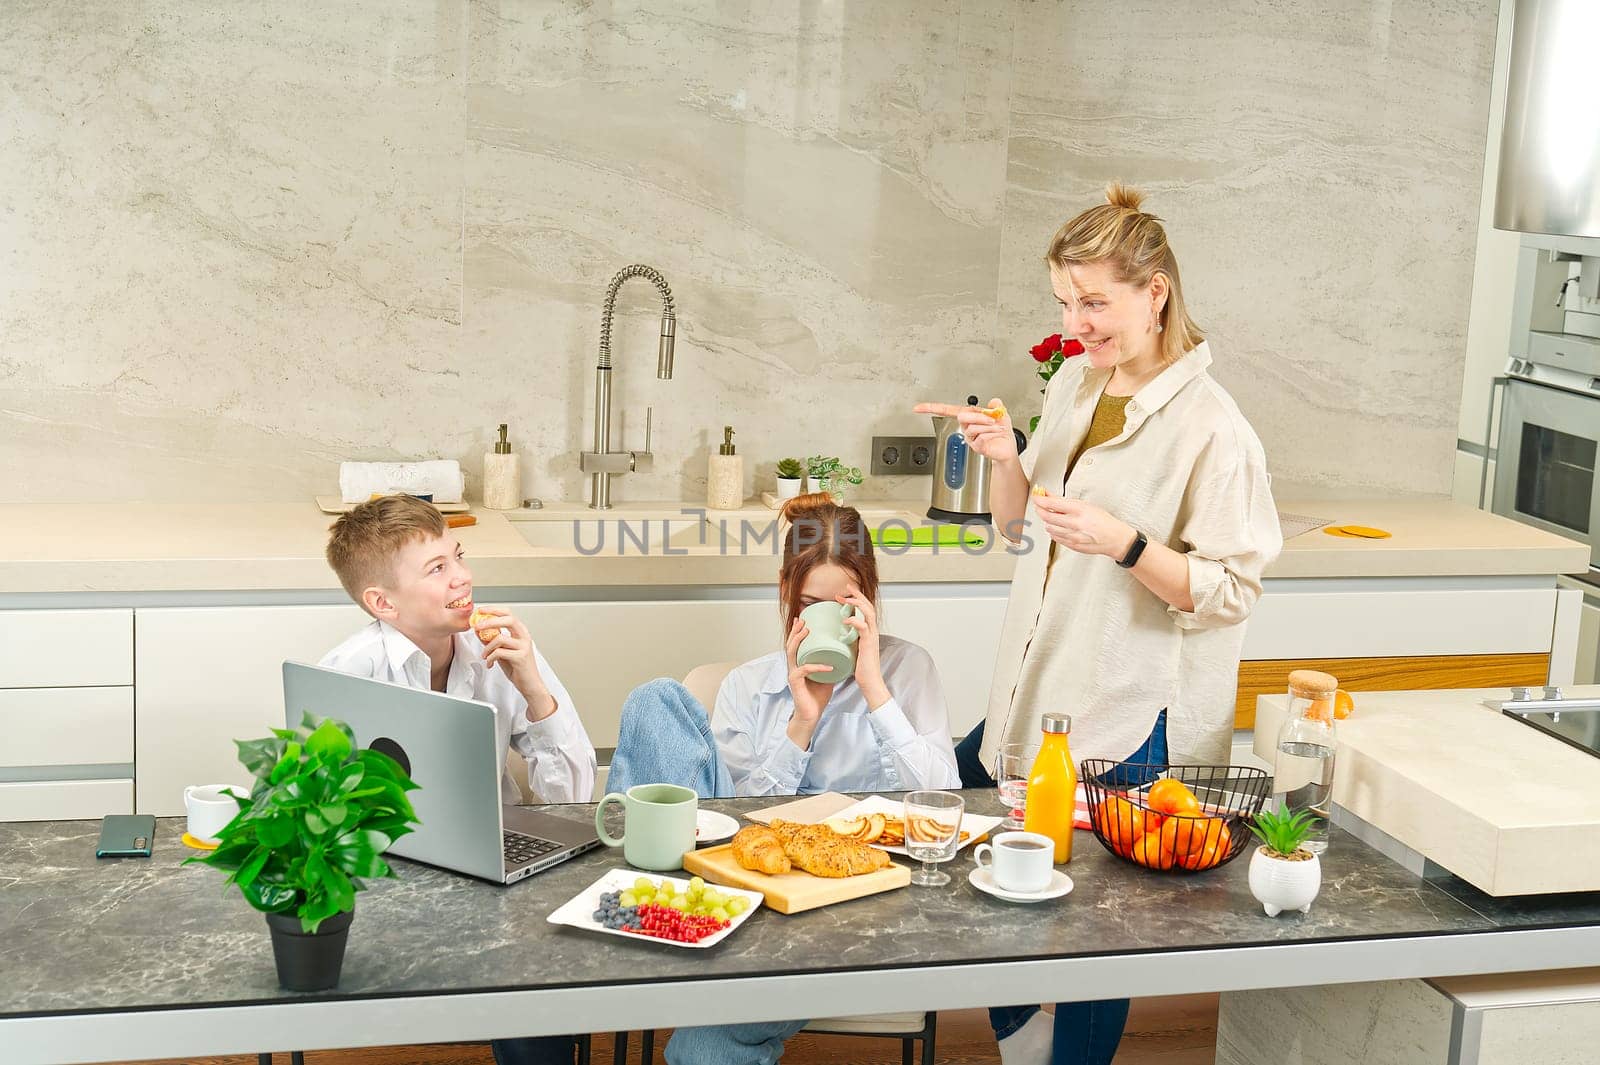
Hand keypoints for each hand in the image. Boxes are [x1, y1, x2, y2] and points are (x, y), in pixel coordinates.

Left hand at [477, 608, 556, 719]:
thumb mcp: (503, 651)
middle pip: (507, 619)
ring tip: (484, 655)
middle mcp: (524, 637)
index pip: (508, 614)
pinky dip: (490, 658)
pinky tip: (490, 663)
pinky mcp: (520, 657)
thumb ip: (492, 640)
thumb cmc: (518, 668)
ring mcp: (524, 646)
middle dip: (489, 621)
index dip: (494, 610)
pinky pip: (499, 652)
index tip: (481, 610)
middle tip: (477, 626)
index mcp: (521, 632)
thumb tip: (479, 631)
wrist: (530, 684)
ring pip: (500, 638)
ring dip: (487, 647)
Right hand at [784, 617, 835, 748]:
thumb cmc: (817, 696)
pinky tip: (827, 666)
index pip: (796, 644)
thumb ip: (830, 663)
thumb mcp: (825, 675)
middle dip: (796, 630)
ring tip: (808, 631)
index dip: (798, 631)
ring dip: (799, 640)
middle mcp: (793, 667)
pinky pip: (804, 670)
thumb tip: (845, 651)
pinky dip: (816, 666)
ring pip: (792, 653)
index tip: (804, 618)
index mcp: (799, 663)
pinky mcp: (795, 683)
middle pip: (790, 644)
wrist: (811, 715)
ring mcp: (793, 674)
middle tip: (803, 619)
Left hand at [837, 586, 889, 709]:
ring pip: (868, 613)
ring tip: (844, 599)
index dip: (857, 599)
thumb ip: (850, 641)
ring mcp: (872, 637)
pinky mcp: (868, 645)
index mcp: (869, 632)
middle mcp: (873, 632)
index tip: (844, 594)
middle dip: (856, 595)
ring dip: (856, 603)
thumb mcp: (854, 650)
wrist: (871, 683)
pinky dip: (854, 622)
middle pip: (868, 606)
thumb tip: (838, 635)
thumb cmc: (862, 670)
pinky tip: (845, 620)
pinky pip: (863, 628)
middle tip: (845, 588)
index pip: (866, 610)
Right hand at [913, 398, 1018, 463]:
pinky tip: (995, 436)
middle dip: (979, 417)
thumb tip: (994, 401)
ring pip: (973, 427)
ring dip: (989, 427)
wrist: (1007, 449)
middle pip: (962, 416)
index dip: (932, 408)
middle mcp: (967, 426)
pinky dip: (992, 435)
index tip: (919, 408)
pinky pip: (980, 438)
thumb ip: (996, 405)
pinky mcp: (976, 446)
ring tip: (996, 429)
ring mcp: (970, 437)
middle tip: (992, 420)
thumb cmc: (1002, 433)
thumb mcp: (1001, 414)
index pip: (948, 410)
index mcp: (970, 416)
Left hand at [1031, 490, 1136, 558]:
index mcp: (1080, 510)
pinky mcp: (1072, 545)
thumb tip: (1049, 495)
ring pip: (1049, 528)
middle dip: (1040, 510)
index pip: (1053, 504)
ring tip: (1053, 516)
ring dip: (1047, 521)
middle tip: (1039, 505)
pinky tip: (1058, 527)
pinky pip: (1055, 537)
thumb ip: (1065, 501)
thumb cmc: (1104, 521)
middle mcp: (1075, 524)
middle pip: (1047, 517)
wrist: (1115, 539)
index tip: (1036, 496)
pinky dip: (1053, 531)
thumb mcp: (1086, 505)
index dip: (1040, 500)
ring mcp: (1073, 536)